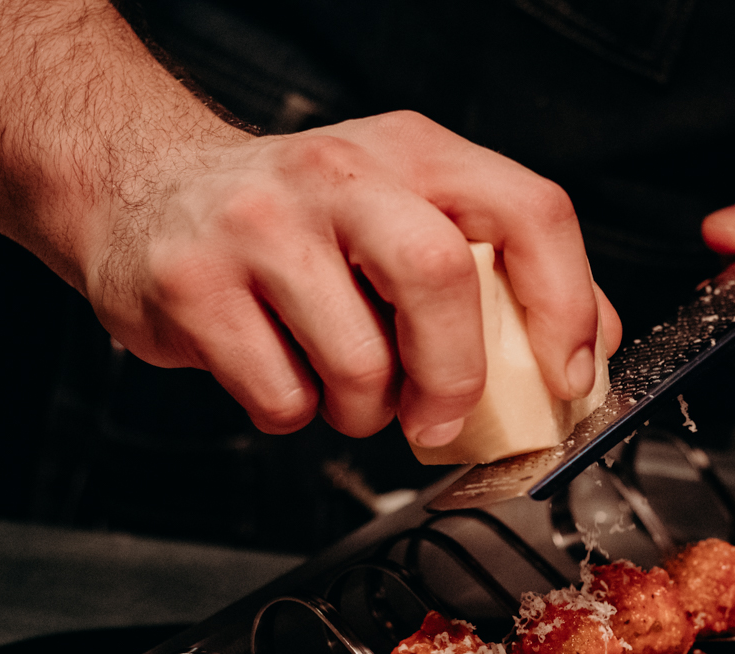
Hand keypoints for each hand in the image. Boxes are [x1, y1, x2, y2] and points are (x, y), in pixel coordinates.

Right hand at [85, 111, 620, 444]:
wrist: (143, 189)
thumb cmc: (301, 222)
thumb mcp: (410, 210)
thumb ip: (504, 273)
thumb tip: (591, 347)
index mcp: (416, 153)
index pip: (529, 212)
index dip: (565, 306)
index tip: (564, 378)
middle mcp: (341, 172)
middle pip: (440, 277)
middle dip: (455, 377)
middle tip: (441, 418)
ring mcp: (260, 223)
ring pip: (358, 362)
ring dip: (365, 411)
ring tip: (343, 384)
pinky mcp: (193, 283)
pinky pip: (281, 396)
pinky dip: (295, 412)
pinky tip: (280, 371)